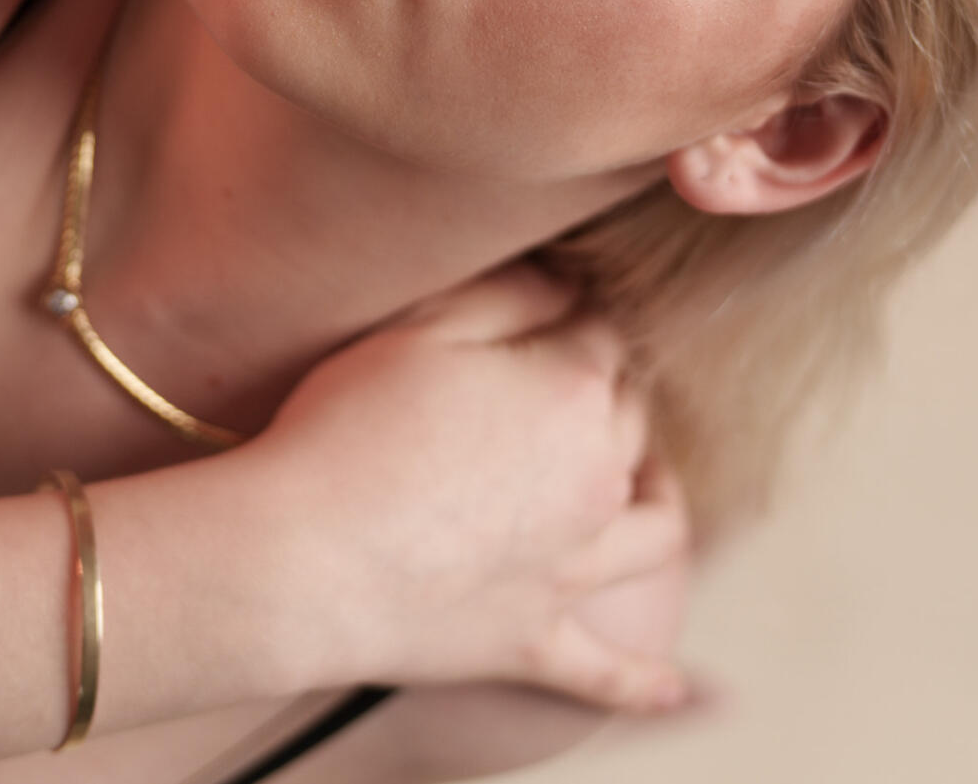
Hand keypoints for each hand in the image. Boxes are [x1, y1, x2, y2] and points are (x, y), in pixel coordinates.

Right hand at [240, 264, 691, 710]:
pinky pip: (608, 669)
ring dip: (663, 498)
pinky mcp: (534, 639)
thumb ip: (510, 293)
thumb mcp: (420, 326)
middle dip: (610, 388)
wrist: (300, 560)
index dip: (575, 312)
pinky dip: (646, 681)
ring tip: (651, 482)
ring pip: (657, 528)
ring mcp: (573, 567)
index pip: (603, 334)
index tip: (551, 304)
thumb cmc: (346, 431)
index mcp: (573, 390)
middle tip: (566, 374)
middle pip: (631, 418)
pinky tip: (677, 690)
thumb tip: (569, 287)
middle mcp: (597, 478)